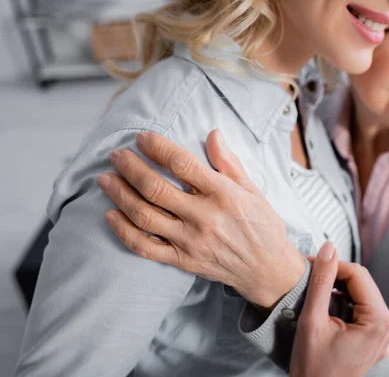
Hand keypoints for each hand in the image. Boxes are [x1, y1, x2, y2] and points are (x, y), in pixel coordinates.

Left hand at [98, 130, 305, 308]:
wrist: (267, 269)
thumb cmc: (263, 226)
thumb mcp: (253, 191)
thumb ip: (229, 164)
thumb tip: (213, 134)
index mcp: (223, 195)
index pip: (183, 165)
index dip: (158, 148)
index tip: (142, 138)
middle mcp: (204, 217)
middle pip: (156, 188)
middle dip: (130, 168)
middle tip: (116, 156)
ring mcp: (190, 241)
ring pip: (144, 216)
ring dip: (120, 195)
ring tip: (106, 179)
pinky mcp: (182, 260)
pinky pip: (145, 247)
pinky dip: (124, 231)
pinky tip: (110, 215)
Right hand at [290, 243, 388, 376]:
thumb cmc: (313, 368)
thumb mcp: (312, 321)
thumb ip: (322, 282)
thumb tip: (329, 247)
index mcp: (379, 321)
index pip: (358, 273)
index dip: (332, 264)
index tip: (309, 264)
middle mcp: (388, 325)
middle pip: (361, 282)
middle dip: (335, 274)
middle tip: (309, 274)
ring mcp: (383, 332)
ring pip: (360, 292)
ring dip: (338, 286)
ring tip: (315, 289)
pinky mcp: (375, 337)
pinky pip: (361, 306)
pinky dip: (343, 300)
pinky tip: (325, 305)